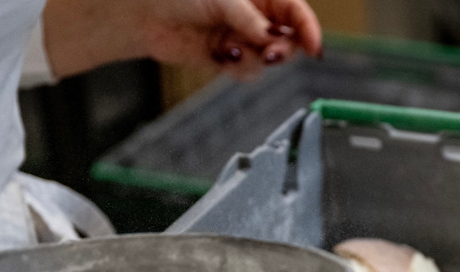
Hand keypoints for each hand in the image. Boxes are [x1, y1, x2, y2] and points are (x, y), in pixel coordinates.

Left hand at [140, 0, 321, 78]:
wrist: (145, 13)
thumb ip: (252, 21)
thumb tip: (276, 39)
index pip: (297, 13)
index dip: (309, 30)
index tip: (314, 48)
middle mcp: (257, 16)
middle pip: (288, 41)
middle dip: (280, 50)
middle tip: (271, 54)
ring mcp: (244, 37)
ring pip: (268, 60)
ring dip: (254, 59)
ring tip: (232, 49)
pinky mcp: (230, 57)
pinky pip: (248, 71)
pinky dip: (237, 66)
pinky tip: (221, 54)